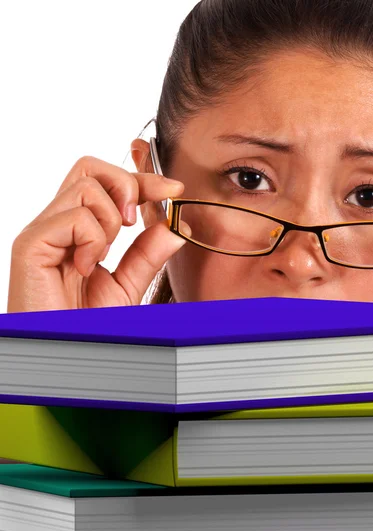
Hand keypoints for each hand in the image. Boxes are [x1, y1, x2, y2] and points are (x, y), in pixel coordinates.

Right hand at [7, 156, 189, 311]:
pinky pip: (76, 218)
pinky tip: (86, 267)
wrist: (62, 354)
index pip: (107, 184)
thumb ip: (148, 255)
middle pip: (90, 168)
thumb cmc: (85, 325)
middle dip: (127, 185)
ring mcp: (43, 232)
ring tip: (103, 255)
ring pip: (87, 186)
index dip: (143, 180)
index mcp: (77, 231)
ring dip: (111, 220)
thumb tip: (176, 226)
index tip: (174, 189)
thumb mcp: (127, 286)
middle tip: (135, 221)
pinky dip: (94, 240)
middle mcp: (57, 225)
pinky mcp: (31, 244)